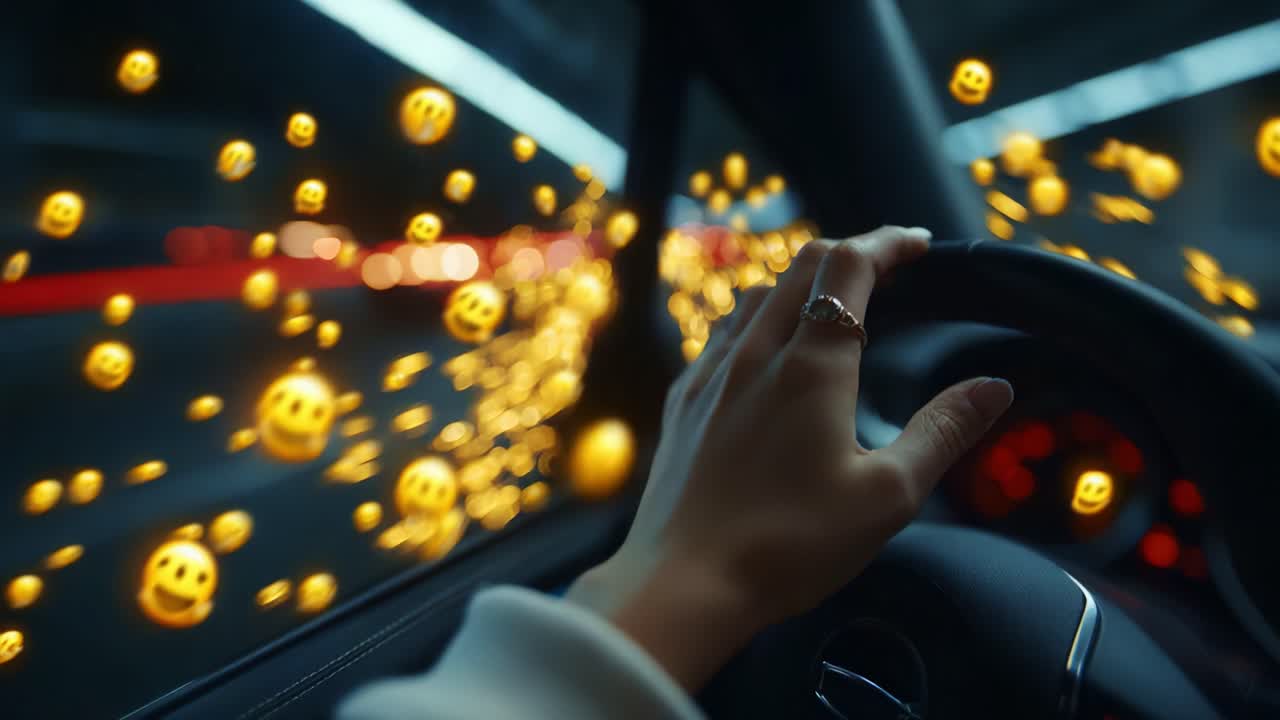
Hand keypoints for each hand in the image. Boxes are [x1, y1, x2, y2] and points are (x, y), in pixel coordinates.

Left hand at [567, 227, 1013, 689]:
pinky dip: (757, 318)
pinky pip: (722, 333)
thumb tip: (994, 387)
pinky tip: (765, 352)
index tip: (916, 243)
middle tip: (887, 268)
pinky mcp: (681, 402)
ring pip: (755, 295)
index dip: (887, 243)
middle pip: (800, 266)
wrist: (682, 584)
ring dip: (799, 282)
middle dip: (849, 253)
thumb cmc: (788, 545)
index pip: (849, 266)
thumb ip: (942, 432)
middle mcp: (753, 353)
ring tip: (831, 304)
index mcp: (810, 365)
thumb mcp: (887, 496)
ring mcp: (708, 374)